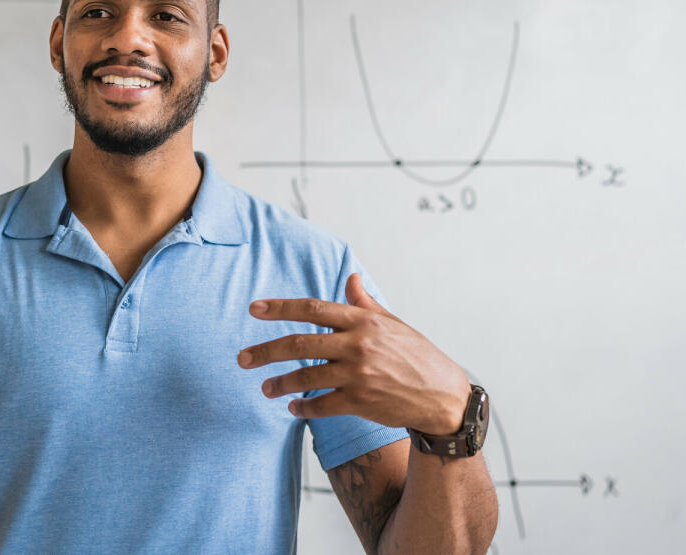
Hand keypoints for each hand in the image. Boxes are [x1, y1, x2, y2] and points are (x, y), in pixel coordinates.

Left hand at [237, 273, 470, 433]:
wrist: (443, 395)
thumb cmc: (416, 355)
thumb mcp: (392, 323)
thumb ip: (365, 303)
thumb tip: (350, 277)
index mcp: (363, 321)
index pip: (313, 309)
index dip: (280, 308)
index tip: (254, 310)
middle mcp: (358, 344)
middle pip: (299, 343)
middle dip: (266, 351)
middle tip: (243, 358)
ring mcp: (358, 374)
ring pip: (305, 376)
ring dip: (279, 383)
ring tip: (265, 388)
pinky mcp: (361, 401)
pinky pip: (321, 405)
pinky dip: (303, 407)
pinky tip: (292, 407)